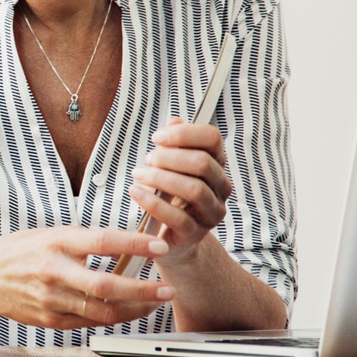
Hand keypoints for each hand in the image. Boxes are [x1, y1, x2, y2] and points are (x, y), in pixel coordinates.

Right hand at [0, 228, 173, 329]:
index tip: (159, 245)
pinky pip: (90, 323)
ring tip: (154, 303)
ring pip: (102, 311)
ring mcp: (51, 299)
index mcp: (55, 242)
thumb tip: (128, 247)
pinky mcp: (50, 320)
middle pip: (106, 285)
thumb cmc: (20, 252)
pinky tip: (127, 312)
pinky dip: (113, 318)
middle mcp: (54, 271)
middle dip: (142, 290)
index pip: (102, 241)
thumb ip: (85, 243)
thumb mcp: (50, 235)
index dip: (134, 243)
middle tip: (166, 289)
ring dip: (134, 309)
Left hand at [131, 117, 232, 265]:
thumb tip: (175, 120)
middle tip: (148, 160)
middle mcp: (220, 188)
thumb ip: (173, 144)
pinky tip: (135, 192)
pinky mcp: (195, 233)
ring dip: (161, 178)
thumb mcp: (170, 166)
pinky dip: (153, 202)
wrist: (170, 236)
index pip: (212, 138)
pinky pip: (178, 217)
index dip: (184, 133)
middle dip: (170, 157)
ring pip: (194, 189)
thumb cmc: (169, 194)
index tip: (156, 138)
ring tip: (139, 175)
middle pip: (203, 163)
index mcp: (216, 165)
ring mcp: (211, 212)